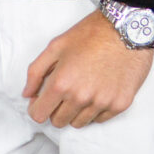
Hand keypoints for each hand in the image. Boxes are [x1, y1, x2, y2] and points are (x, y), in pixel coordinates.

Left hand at [22, 8, 153, 128]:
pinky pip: (99, 119)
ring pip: (79, 123)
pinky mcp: (119, 105)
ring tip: (81, 89)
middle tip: (62, 92)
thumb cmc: (90, 35)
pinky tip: (97, 91)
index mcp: (62, 83)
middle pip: (58, 121)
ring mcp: (102, 103)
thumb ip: (35, 72)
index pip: (39, 114)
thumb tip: (27, 93)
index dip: (37, 107)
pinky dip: (94, 110)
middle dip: (55, 109)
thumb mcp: (55, 47)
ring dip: (75, 111)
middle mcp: (81, 98)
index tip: (41, 99)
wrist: (125, 30)